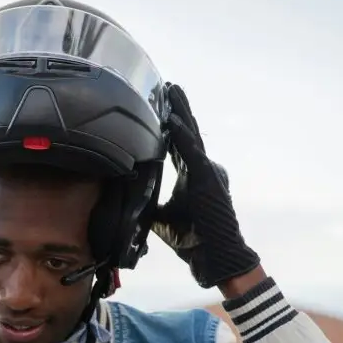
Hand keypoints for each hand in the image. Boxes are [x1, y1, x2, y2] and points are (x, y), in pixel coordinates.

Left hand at [152, 83, 260, 289]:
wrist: (213, 257)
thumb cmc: (191, 239)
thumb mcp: (162, 218)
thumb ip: (149, 203)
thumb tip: (128, 198)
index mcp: (191, 176)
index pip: (179, 144)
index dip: (171, 125)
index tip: (161, 105)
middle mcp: (201, 169)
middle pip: (188, 133)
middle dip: (178, 109)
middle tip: (169, 86)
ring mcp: (208, 173)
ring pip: (193, 138)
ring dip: (182, 115)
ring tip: (173, 92)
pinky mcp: (209, 181)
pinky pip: (195, 155)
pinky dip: (185, 139)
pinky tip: (175, 123)